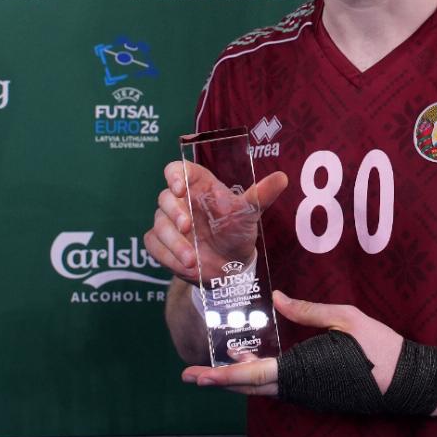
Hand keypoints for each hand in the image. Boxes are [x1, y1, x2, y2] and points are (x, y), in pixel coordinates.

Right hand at [144, 160, 287, 283]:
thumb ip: (261, 195)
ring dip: (173, 241)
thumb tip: (282, 177)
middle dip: (174, 212)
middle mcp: (180, 201)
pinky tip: (185, 265)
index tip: (180, 187)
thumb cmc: (237, 231)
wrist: (230, 267)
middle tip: (187, 226)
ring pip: (159, 224)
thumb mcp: (249, 213)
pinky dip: (167, 256)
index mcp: (198, 185)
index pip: (177, 169)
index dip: (175, 175)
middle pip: (165, 197)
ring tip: (192, 259)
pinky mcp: (161, 243)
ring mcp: (168, 222)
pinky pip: (154, 245)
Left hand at [181, 291, 404, 395]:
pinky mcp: (316, 395)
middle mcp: (299, 389)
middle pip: (249, 387)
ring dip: (239, 376)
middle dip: (219, 379)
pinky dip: (259, 376)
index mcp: (301, 371)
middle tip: (191, 373)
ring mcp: (308, 396)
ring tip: (220, 360)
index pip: (251, 376)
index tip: (195, 375)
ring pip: (263, 388)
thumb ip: (308, 310)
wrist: (408, 381)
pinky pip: (279, 387)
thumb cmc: (379, 348)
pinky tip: (252, 361)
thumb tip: (277, 299)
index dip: (220, 375)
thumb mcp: (344, 319)